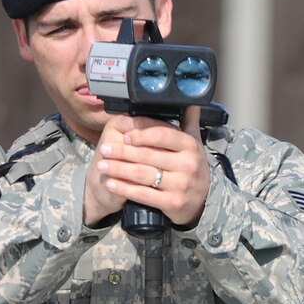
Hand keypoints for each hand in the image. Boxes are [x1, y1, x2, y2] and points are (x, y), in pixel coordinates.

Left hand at [82, 108, 209, 227]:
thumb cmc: (191, 168)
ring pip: (142, 174)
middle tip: (105, 149)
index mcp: (190, 146)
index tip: (124, 135)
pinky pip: (142, 194)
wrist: (200, 202)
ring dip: (118, 169)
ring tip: (103, 164)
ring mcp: (180, 185)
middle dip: (122, 152)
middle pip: (147, 155)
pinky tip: (110, 183)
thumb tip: (189, 99)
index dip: (141, 134)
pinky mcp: (172, 203)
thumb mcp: (194, 144)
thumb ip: (188, 121)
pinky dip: (123, 188)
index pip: (162, 135)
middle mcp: (188, 165)